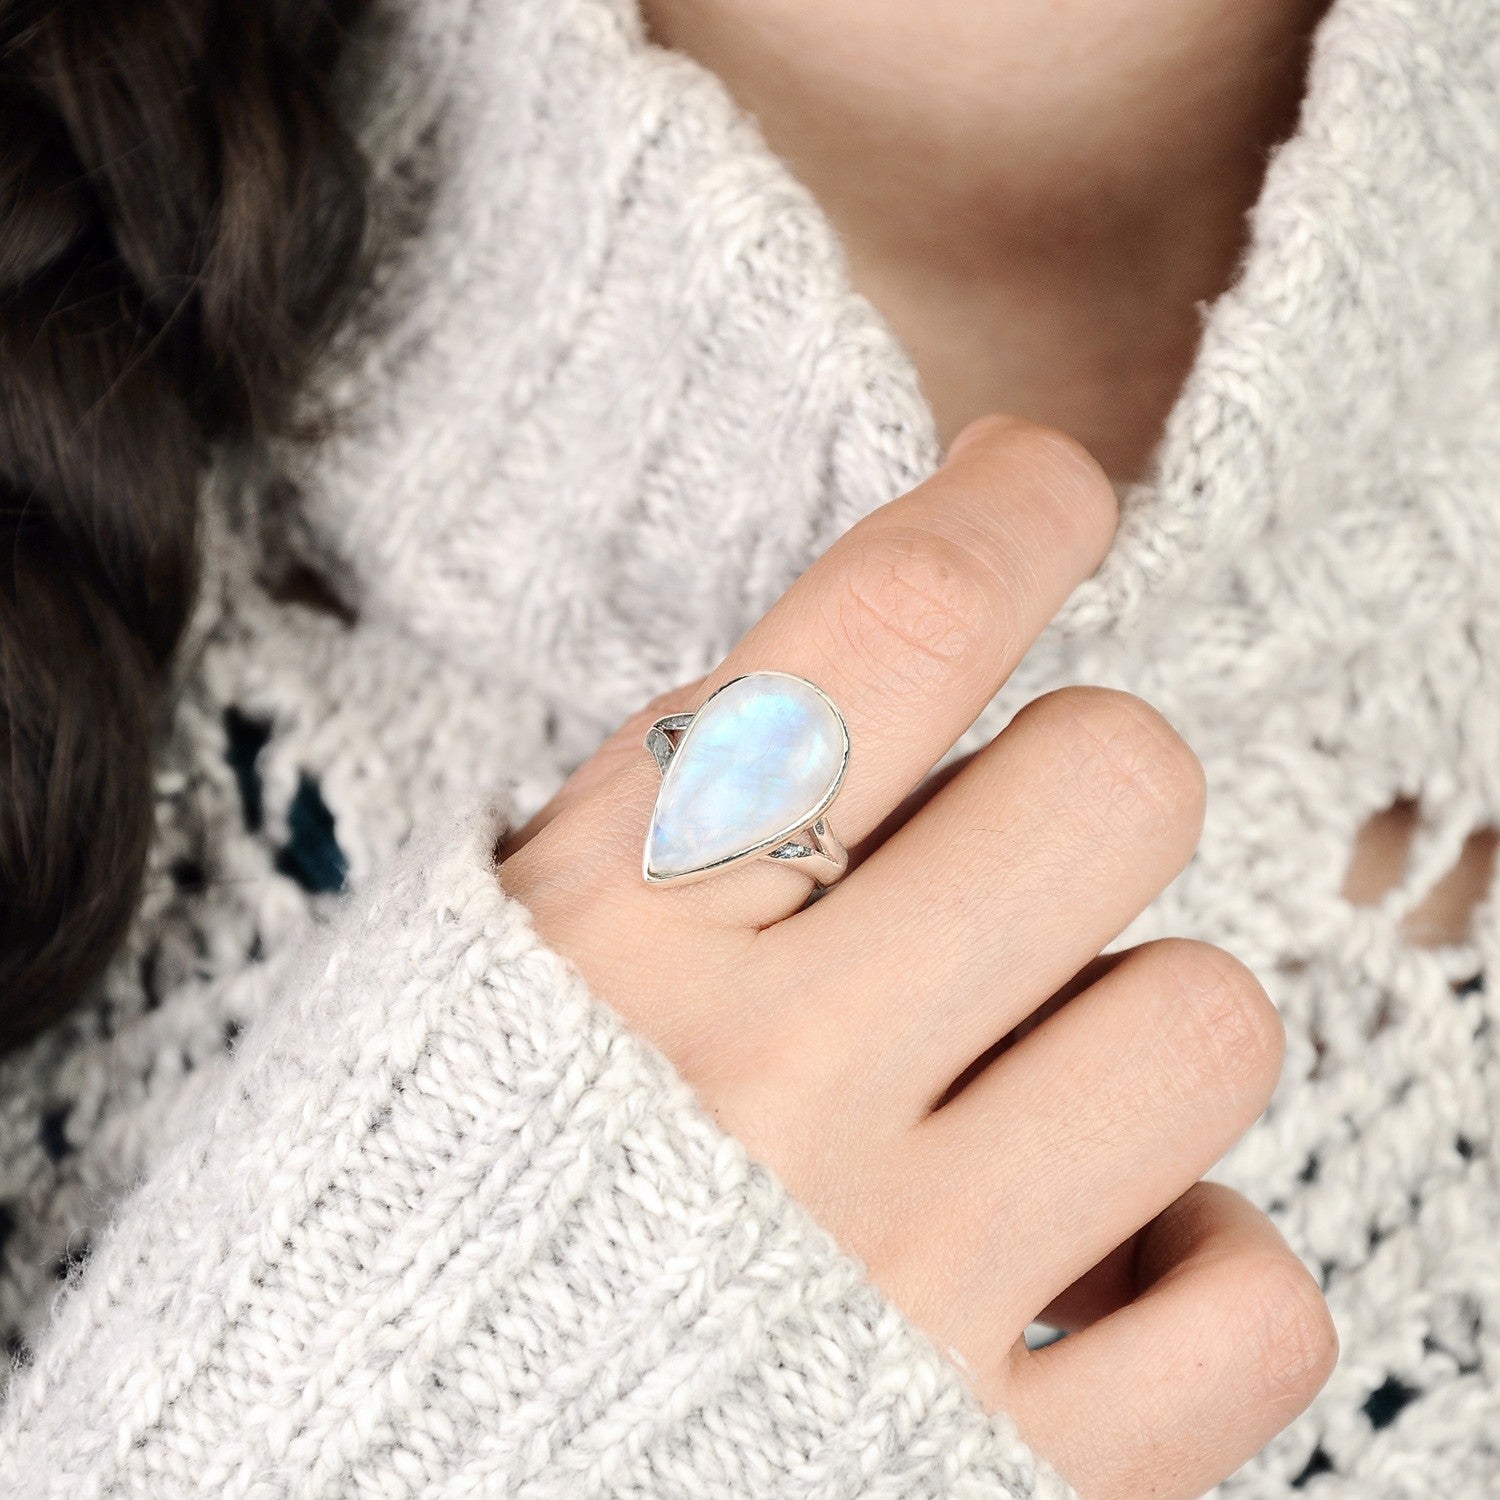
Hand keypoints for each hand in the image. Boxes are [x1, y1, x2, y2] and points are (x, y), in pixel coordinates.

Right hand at [502, 417, 1336, 1498]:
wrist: (342, 1494)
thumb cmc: (407, 1210)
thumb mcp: (472, 968)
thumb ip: (657, 820)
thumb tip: (871, 681)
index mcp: (610, 936)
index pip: (892, 623)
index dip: (1013, 506)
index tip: (1044, 489)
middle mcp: (766, 1090)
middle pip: (1115, 784)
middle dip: (1080, 783)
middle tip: (999, 863)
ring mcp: (894, 1288)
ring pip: (1208, 1023)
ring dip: (1131, 1027)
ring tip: (1015, 1089)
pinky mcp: (998, 1474)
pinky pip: (1249, 1305)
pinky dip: (1193, 1267)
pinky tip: (1084, 1263)